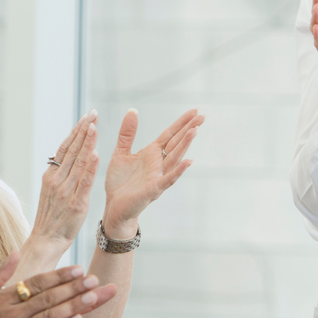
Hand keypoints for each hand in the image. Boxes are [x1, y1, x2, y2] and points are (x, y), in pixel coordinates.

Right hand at [0, 256, 116, 317]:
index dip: (59, 276)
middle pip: (47, 298)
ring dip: (74, 306)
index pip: (35, 283)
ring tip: (93, 296)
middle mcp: (10, 315)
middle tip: (93, 279)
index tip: (78, 269)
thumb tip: (15, 254)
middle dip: (73, 287)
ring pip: (50, 317)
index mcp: (0, 299)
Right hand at [31, 112, 98, 247]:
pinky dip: (90, 167)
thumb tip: (64, 156)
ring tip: (95, 126)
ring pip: (78, 162)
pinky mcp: (76, 203)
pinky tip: (96, 154)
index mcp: (51, 175)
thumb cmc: (51, 217)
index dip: (76, 131)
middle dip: (84, 130)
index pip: (65, 147)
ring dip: (87, 143)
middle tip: (94, 113)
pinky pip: (84, 182)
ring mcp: (66, 191)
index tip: (87, 117)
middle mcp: (57, 179)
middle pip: (72, 150)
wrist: (45, 241)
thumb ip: (58, 173)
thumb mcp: (50, 191)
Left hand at [101, 108, 202, 236]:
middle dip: (189, 130)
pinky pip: (168, 179)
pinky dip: (178, 171)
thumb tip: (133, 110)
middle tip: (202, 116)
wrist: (114, 207)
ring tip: (195, 130)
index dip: (181, 123)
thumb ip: (127, 133)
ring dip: (185, 145)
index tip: (195, 111)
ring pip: (175, 158)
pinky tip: (188, 161)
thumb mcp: (121, 152)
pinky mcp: (154, 189)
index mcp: (151, 153)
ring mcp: (158, 176)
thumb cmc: (120, 182)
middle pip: (176, 143)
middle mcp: (159, 163)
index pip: (170, 134)